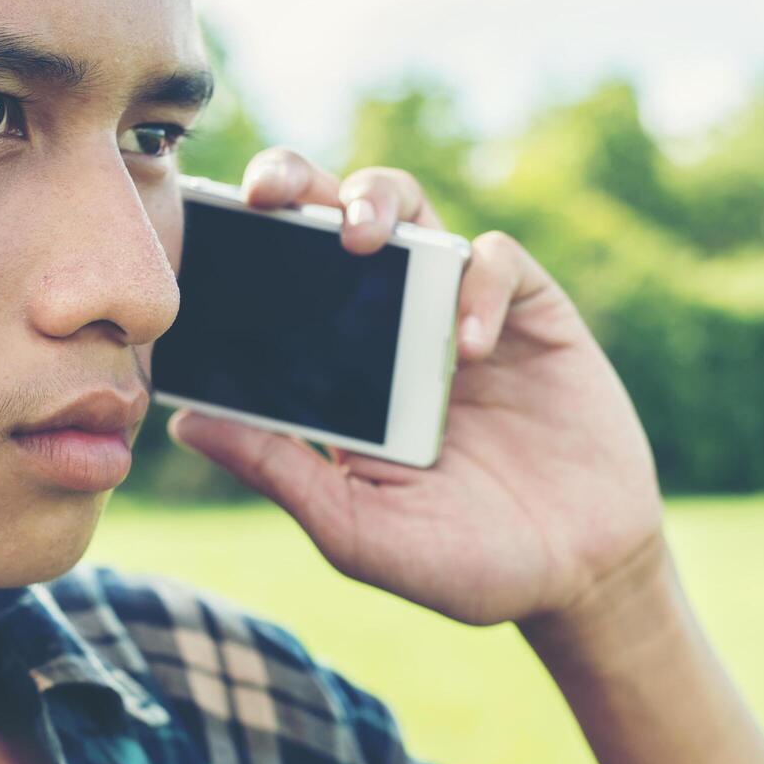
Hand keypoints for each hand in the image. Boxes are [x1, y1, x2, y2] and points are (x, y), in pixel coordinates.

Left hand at [166, 149, 664, 625]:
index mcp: (338, 375)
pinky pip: (498, 261)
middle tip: (266, 193)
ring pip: (412, 214)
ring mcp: (461, 315)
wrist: (578, 578)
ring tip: (361, 237)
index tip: (201, 234)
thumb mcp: (356, 529)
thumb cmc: (462, 565)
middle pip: (334, 220)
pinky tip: (470, 348)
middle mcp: (392, 330)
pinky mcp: (532, 315)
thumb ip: (280, 472)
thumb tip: (185, 423)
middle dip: (296, 186)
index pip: (278, 289)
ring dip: (377, 202)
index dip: (241, 250)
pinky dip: (479, 285)